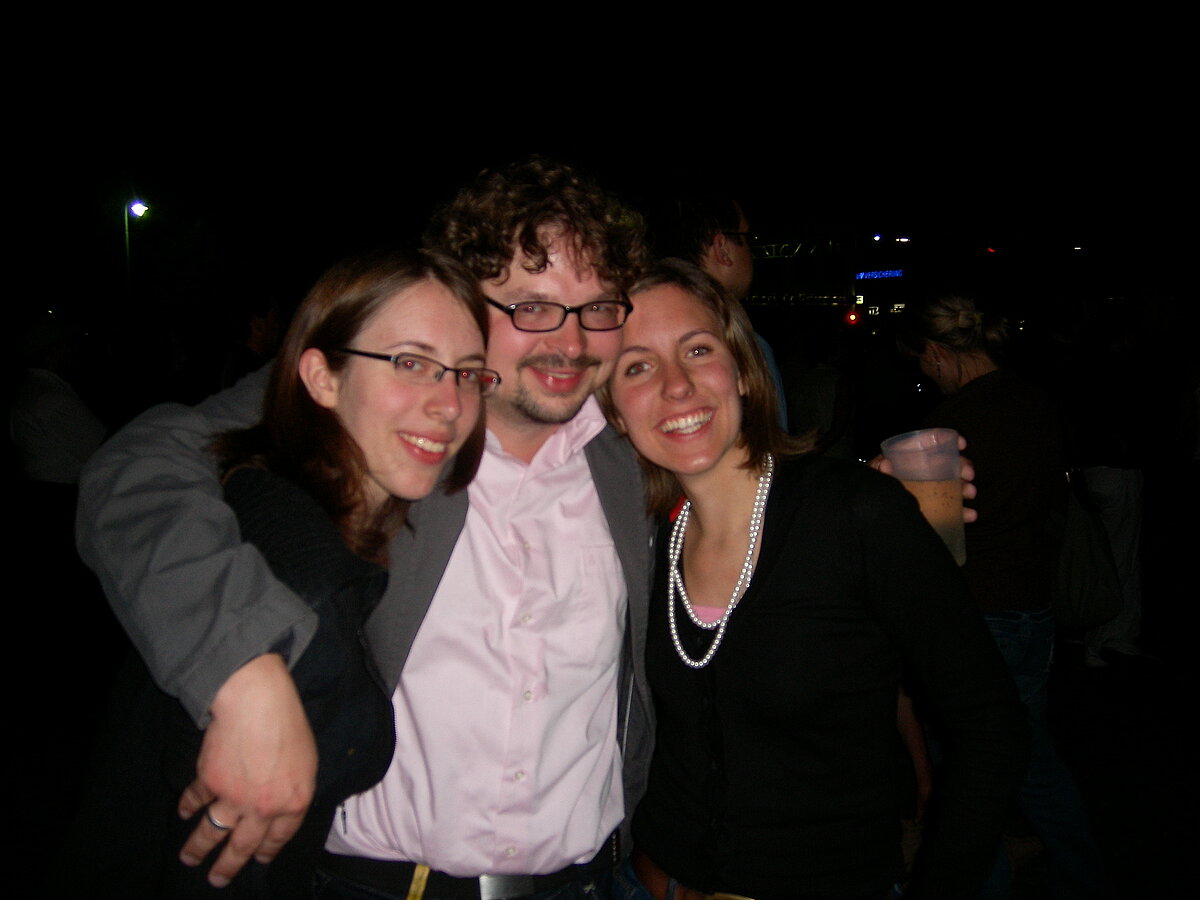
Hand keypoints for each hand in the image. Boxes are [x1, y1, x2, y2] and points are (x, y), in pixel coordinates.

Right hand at [177, 653, 315, 887]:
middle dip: (229, 866)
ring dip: (198, 849)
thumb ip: (296, 788)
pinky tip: (183, 813)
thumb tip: (285, 805)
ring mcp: (234, 798)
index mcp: (294, 802)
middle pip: (244, 846)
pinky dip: (187, 807)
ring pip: (212, 833)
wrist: (257, 703)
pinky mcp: (209, 783)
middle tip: (218, 880)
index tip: (259, 859)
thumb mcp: (307, 760)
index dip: (268, 850)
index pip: (280, 837)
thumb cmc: (289, 724)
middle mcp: (263, 808)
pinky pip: (195, 801)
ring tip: (189, 860)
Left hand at [870, 435, 977, 524]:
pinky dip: (961, 511)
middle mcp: (920, 471)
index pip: (928, 443)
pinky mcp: (930, 508)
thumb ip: (878, 471)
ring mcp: (926, 490)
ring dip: (965, 488)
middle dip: (962, 467)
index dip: (946, 440)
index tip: (961, 444)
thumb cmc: (869, 489)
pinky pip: (949, 507)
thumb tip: (886, 464)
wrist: (865, 512)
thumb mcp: (872, 478)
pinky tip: (970, 515)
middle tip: (968, 475)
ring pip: (952, 485)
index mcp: (906, 458)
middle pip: (946, 463)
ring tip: (970, 494)